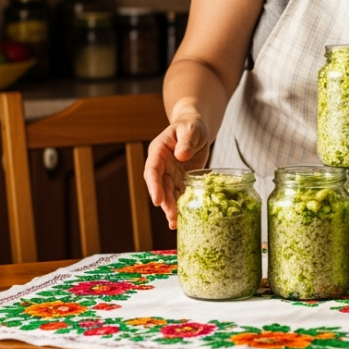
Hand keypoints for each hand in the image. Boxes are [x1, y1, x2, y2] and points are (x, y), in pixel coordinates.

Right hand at [143, 112, 209, 229]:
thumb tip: (181, 155)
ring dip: (172, 209)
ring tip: (176, 223)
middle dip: (164, 203)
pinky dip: (182, 206)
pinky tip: (185, 218)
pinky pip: (180, 194)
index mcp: (158, 152)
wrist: (196, 128)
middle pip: (160, 187)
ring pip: (169, 194)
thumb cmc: (191, 125)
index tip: (157, 200)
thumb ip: (186, 140)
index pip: (152, 170)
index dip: (154, 186)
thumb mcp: (190, 129)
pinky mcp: (181, 180)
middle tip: (171, 217)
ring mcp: (170, 174)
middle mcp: (161, 166)